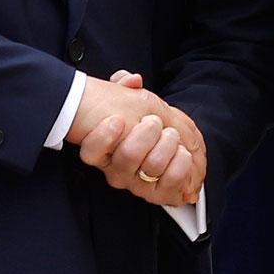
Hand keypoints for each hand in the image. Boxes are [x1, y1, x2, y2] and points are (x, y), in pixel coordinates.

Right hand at [70, 71, 205, 207]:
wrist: (165, 149)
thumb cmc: (141, 124)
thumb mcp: (132, 102)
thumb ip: (126, 87)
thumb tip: (132, 80)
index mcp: (104, 151)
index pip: (92, 152)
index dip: (103, 138)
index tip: (118, 120)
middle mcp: (118, 170)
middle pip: (129, 155)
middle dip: (148, 131)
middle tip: (154, 122)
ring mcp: (137, 183)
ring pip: (153, 166)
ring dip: (168, 143)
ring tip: (171, 135)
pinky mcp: (158, 193)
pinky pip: (171, 181)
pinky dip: (181, 163)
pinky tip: (181, 153)